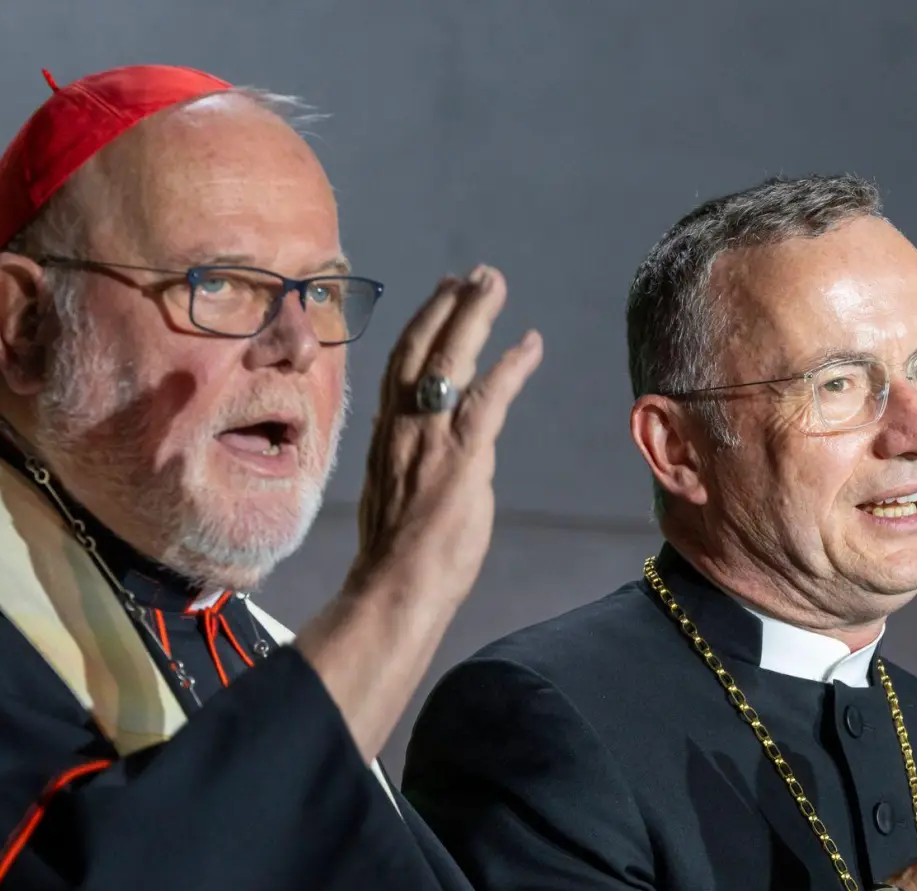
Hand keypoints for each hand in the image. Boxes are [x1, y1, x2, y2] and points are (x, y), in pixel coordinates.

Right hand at [296, 265, 541, 758]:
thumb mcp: (398, 499)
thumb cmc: (398, 561)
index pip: (401, 368)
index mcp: (386, 436)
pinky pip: (487, 397)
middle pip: (420, 348)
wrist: (395, 589)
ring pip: (450, 359)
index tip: (441, 299)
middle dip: (446, 305)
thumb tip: (426, 463)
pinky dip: (510, 366)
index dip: (422, 328)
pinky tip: (530, 343)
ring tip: (493, 283)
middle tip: (473, 276)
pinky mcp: (461, 454)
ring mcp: (429, 437)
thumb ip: (411, 468)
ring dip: (473, 316)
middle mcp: (400, 426)